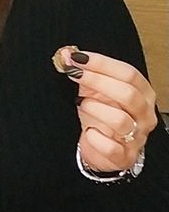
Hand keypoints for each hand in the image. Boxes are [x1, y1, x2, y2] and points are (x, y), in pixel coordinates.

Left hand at [66, 50, 156, 173]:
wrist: (101, 149)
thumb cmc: (101, 116)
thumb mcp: (96, 92)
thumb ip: (86, 73)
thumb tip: (67, 54)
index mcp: (143, 94)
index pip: (129, 74)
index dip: (102, 64)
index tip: (79, 58)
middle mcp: (145, 115)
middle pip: (128, 93)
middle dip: (97, 80)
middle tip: (75, 74)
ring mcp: (137, 137)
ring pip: (120, 120)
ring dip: (94, 109)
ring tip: (82, 105)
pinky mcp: (124, 157)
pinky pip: (110, 147)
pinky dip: (94, 138)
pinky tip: (88, 131)